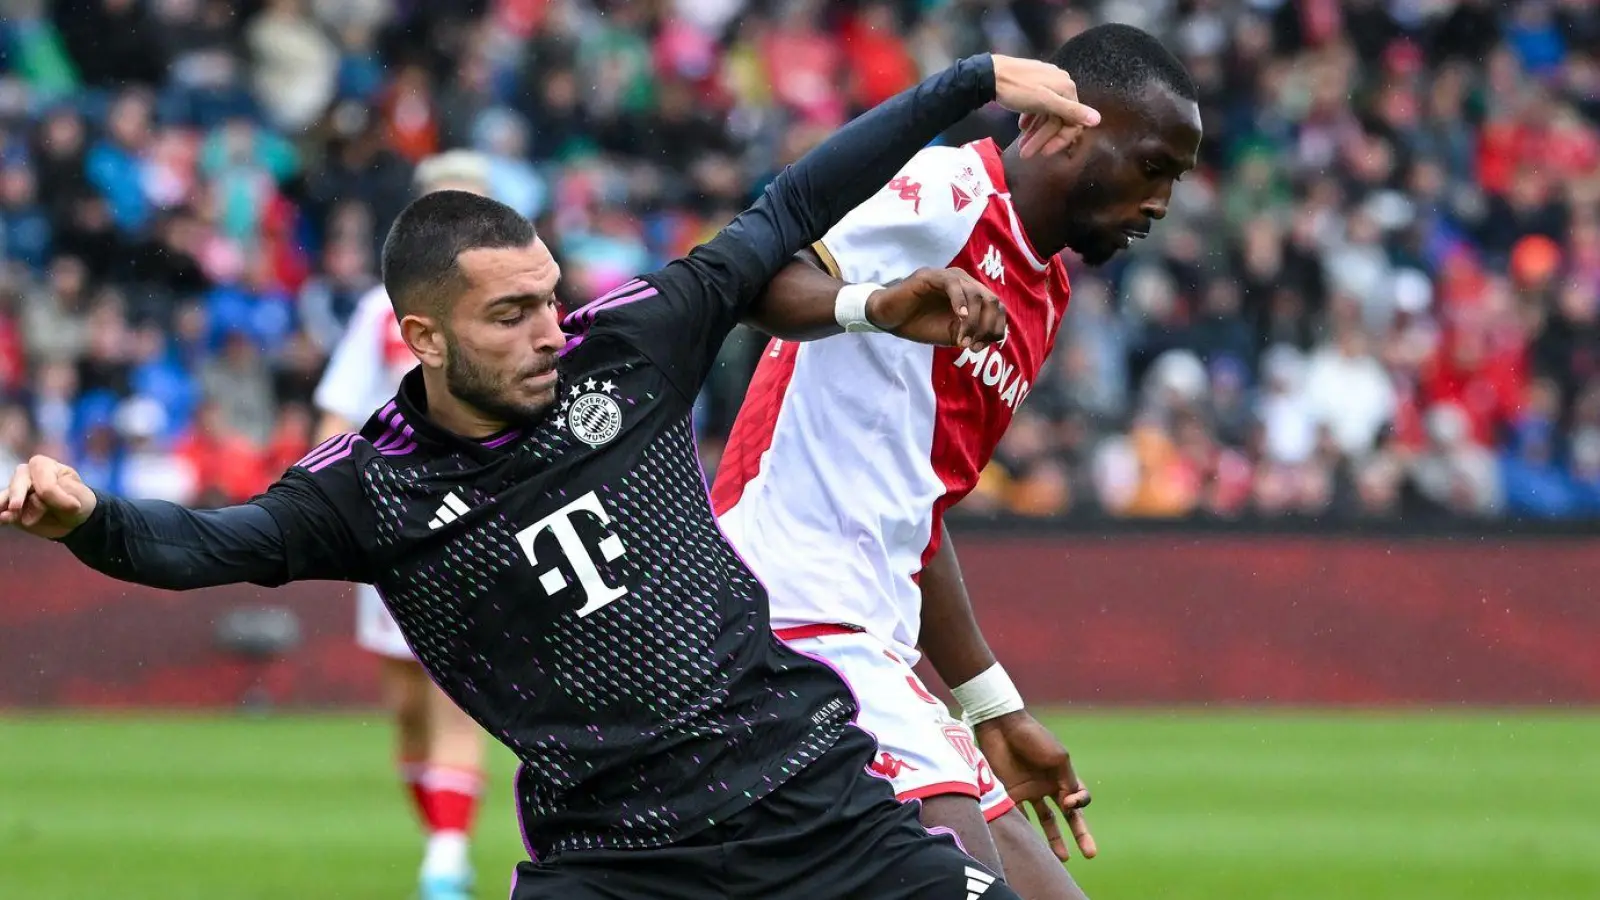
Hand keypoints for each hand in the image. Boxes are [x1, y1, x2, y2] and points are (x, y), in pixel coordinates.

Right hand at [1, 455, 96, 539]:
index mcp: (45, 466)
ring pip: (7, 496)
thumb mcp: (76, 495)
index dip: (56, 494)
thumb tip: (32, 508)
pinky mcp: (11, 510)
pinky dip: (2, 516)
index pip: (44, 478)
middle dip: (17, 494)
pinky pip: (3, 511)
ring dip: (4, 504)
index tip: (74, 506)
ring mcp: (17, 492)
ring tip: (3, 515)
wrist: (74, 519)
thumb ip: (55, 497)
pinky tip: (1, 519)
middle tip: (15, 507)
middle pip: (19, 481)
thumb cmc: (77, 499)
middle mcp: (26, 475)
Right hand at [864, 267, 1006, 348]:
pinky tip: (960, 318)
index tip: (978, 348)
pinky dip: (961, 303)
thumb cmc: (919, 325)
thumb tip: (992, 338)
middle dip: (986, 326)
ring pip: (976, 294)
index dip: (995, 329)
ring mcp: (949, 277)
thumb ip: (972, 333)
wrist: (889, 319)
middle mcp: (964, 282)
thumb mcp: (952, 334)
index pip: (997, 308)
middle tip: (971, 345)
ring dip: (973, 321)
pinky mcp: (932, 276)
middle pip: (992, 300)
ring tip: (961, 339)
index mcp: (971, 294)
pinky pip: (954, 285)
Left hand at [975, 710, 1096, 860]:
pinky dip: (1022, 830)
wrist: (1002, 727)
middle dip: (1079, 835)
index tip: (1070, 803)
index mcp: (1062, 776)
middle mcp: (1048, 786)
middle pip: (1067, 816)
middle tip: (1090, 855)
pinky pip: (1018, 816)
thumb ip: (1068, 782)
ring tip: (1061, 858)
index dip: (1080, 805)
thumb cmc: (1034, 739)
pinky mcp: (1009, 794)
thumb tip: (1071, 807)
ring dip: (1053, 840)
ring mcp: (1029, 791)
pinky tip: (1027, 845)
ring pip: (1045, 821)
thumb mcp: (1058, 758)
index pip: (1080, 798)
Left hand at [990, 55, 1101, 158]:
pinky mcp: (1033, 84)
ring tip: (1021, 146)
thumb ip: (1071, 111)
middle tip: (1025, 154)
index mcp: (1067, 89)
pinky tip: (1021, 127)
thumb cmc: (1018, 90)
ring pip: (1046, 114)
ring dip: (1035, 132)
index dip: (1060, 140)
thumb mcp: (1044, 102)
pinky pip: (1038, 107)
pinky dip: (1031, 119)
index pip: (1072, 122)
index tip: (1044, 154)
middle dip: (1042, 138)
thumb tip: (1098, 119)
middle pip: (1057, 119)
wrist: (990, 74)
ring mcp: (1047, 83)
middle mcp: (1061, 84)